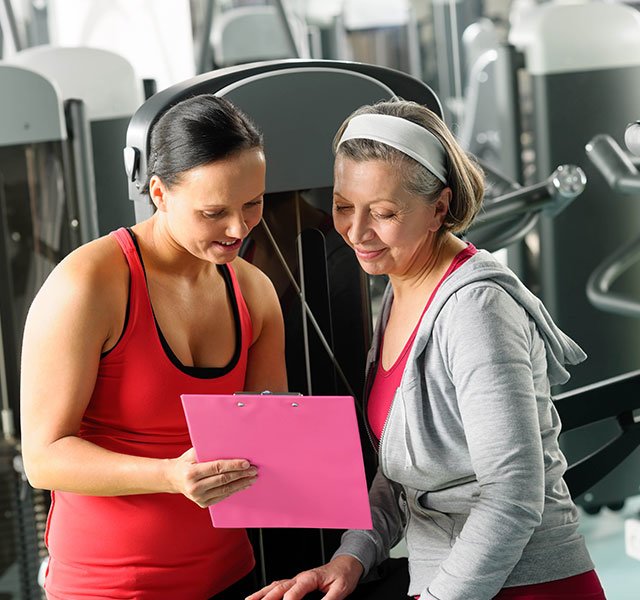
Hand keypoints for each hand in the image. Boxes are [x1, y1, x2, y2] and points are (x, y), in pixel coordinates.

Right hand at [166, 447, 256, 507]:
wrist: (172, 478)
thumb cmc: (186, 462)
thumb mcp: (193, 453)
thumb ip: (208, 450)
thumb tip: (230, 445)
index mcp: (191, 473)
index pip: (217, 468)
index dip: (233, 465)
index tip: (246, 463)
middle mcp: (194, 487)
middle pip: (223, 480)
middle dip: (241, 474)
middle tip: (254, 470)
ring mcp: (198, 498)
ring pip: (225, 490)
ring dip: (241, 484)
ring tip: (252, 478)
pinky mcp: (203, 504)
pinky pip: (222, 496)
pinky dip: (234, 490)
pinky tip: (244, 485)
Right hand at [246, 555, 363, 599]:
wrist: (347, 565)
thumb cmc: (343, 575)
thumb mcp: (341, 589)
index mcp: (310, 578)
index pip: (295, 590)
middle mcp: (300, 577)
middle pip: (280, 587)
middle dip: (266, 598)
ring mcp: (297, 579)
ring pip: (275, 586)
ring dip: (261, 594)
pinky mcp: (297, 583)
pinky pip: (278, 586)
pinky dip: (266, 591)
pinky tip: (260, 596)